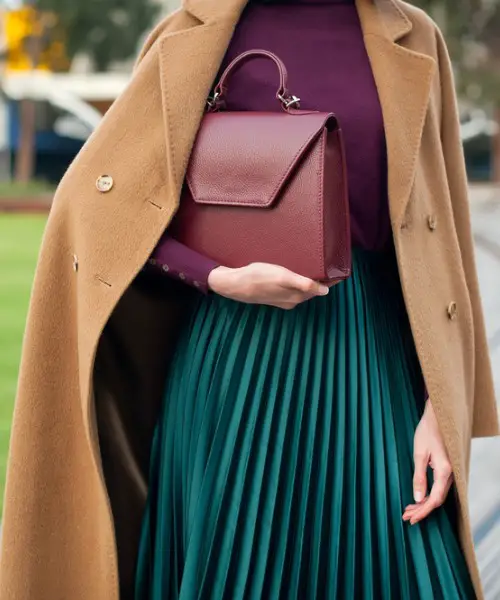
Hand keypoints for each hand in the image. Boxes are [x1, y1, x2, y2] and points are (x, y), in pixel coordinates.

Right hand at [207, 263, 329, 308]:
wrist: (235, 284)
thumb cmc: (258, 278)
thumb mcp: (283, 277)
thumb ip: (304, 284)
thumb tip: (326, 291)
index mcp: (297, 296)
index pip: (320, 288)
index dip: (330, 280)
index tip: (339, 270)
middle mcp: (292, 299)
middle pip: (312, 289)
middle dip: (322, 280)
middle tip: (331, 265)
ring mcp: (283, 298)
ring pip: (302, 289)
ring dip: (310, 280)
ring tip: (318, 267)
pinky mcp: (274, 294)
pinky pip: (292, 288)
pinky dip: (299, 281)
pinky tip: (296, 272)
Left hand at [403, 400, 452, 524]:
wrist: (437, 417)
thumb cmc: (427, 432)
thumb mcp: (419, 454)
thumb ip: (418, 477)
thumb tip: (417, 498)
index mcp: (444, 471)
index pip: (434, 499)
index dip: (422, 511)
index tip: (410, 518)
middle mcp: (450, 474)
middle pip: (437, 500)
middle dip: (422, 510)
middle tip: (406, 516)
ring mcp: (450, 472)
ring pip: (438, 494)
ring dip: (424, 503)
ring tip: (409, 510)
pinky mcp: (447, 469)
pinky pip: (439, 487)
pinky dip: (428, 494)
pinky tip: (418, 497)